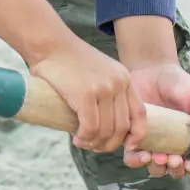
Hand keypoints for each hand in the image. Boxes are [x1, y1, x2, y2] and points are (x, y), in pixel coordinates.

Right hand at [30, 40, 145, 154]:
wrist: (49, 44)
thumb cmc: (68, 60)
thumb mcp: (99, 72)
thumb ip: (107, 92)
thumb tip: (107, 125)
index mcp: (124, 78)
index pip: (140, 114)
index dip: (136, 135)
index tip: (125, 146)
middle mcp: (118, 83)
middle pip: (122, 127)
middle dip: (109, 144)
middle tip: (94, 146)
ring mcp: (104, 89)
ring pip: (106, 131)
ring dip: (94, 143)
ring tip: (82, 141)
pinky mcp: (85, 94)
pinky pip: (91, 127)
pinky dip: (84, 138)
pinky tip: (76, 137)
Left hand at [123, 63, 189, 178]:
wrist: (151, 70)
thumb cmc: (179, 84)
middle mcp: (172, 147)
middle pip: (175, 170)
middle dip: (176, 169)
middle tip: (175, 159)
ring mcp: (153, 145)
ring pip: (154, 168)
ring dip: (157, 167)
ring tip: (158, 156)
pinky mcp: (133, 139)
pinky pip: (132, 158)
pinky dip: (136, 160)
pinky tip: (141, 152)